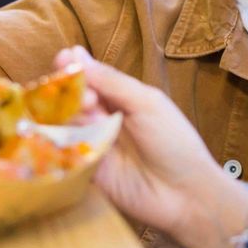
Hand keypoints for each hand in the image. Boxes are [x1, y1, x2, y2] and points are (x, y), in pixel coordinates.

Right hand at [56, 47, 247, 247]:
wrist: (185, 193)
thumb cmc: (174, 142)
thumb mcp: (146, 103)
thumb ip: (112, 82)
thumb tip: (77, 55)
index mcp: (121, 98)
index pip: (89, 78)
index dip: (73, 68)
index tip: (64, 58)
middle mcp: (104, 119)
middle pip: (72, 99)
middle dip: (72, 92)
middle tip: (89, 99)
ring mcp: (93, 144)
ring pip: (66, 123)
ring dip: (71, 116)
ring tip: (90, 117)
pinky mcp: (86, 171)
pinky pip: (64, 153)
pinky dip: (62, 142)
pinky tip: (72, 138)